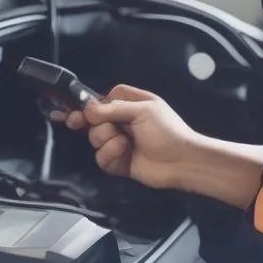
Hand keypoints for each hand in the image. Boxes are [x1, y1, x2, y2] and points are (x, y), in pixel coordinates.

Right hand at [60, 84, 201, 189]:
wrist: (182, 162)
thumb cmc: (166, 131)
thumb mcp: (142, 111)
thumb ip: (112, 109)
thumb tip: (86, 109)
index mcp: (130, 104)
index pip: (102, 99)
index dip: (91, 105)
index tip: (79, 111)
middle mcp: (122, 122)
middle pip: (93, 120)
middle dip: (98, 126)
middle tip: (100, 127)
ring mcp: (119, 142)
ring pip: (95, 139)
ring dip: (107, 141)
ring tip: (125, 144)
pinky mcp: (118, 162)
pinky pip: (101, 158)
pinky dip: (110, 156)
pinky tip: (124, 154)